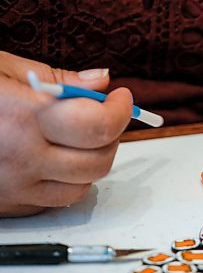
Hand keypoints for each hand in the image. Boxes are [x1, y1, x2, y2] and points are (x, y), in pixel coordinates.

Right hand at [0, 52, 131, 216]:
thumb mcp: (2, 68)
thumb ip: (58, 79)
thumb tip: (101, 81)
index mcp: (22, 117)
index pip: (97, 125)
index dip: (120, 110)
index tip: (122, 99)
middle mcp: (20, 157)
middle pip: (98, 160)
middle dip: (112, 136)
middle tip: (104, 116)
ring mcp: (14, 186)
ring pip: (84, 185)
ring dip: (93, 160)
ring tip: (80, 137)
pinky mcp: (8, 204)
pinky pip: (59, 200)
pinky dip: (70, 180)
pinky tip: (57, 159)